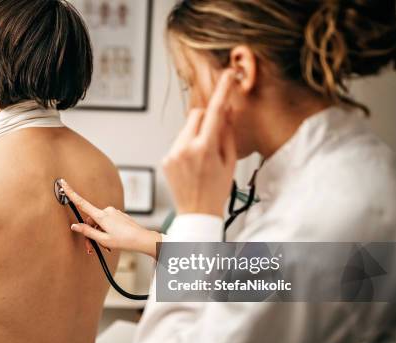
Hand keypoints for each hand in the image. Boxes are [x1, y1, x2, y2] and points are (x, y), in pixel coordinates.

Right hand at [59, 180, 161, 257]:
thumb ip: (88, 232)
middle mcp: (107, 211)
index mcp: (102, 216)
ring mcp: (114, 212)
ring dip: (99, 234)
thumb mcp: (103, 239)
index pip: (82, 203)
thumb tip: (74, 226)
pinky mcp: (118, 216)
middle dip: (89, 233)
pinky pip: (107, 223)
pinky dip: (106, 231)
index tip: (63, 183)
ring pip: (99, 223)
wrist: (142, 239)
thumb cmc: (124, 241)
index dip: (71, 193)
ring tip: (105, 247)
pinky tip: (111, 241)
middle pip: (91, 221)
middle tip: (91, 249)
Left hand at [162, 69, 237, 216]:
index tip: (228, 76)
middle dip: (208, 119)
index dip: (223, 91)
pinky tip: (192, 165)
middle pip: (197, 114)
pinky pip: (178, 142)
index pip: (215, 112)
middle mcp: (185, 148)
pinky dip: (187, 146)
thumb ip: (227, 133)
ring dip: (197, 134)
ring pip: (186, 128)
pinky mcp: (165, 159)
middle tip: (215, 137)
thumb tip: (227, 110)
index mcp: (204, 148)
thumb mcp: (230, 162)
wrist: (197, 214)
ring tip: (203, 158)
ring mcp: (172, 153)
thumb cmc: (217, 190)